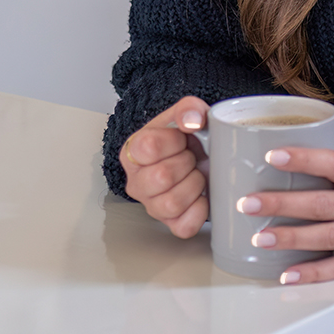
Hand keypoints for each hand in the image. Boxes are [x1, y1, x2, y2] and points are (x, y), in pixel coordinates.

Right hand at [119, 96, 210, 238]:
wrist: (194, 155)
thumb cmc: (185, 138)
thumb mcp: (186, 114)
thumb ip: (188, 108)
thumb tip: (192, 121)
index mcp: (133, 151)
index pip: (148, 147)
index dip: (174, 141)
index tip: (182, 139)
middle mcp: (136, 182)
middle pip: (161, 177)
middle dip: (187, 163)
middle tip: (191, 157)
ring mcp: (151, 206)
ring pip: (172, 204)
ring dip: (194, 185)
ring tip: (195, 174)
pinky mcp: (169, 224)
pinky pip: (185, 225)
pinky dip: (200, 210)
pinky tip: (200, 195)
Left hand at [238, 142, 333, 283]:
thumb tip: (307, 148)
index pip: (333, 163)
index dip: (303, 159)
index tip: (274, 156)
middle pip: (322, 204)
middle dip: (283, 204)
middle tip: (250, 203)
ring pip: (327, 237)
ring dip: (292, 239)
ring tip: (261, 237)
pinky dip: (315, 272)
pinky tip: (289, 273)